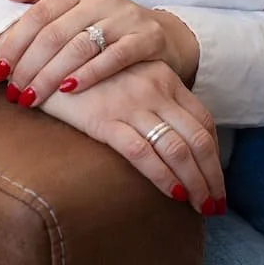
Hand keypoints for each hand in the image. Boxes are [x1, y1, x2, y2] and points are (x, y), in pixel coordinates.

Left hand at [0, 0, 199, 108]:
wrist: (160, 34)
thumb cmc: (105, 23)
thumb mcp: (73, 5)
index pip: (38, 13)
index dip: (16, 43)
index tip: (0, 71)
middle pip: (55, 33)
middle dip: (29, 66)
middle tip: (14, 93)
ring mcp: (126, 16)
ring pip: (80, 47)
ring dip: (51, 76)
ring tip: (33, 97)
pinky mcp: (147, 36)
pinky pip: (114, 57)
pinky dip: (89, 74)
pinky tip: (69, 90)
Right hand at [40, 60, 225, 215]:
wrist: (47, 56)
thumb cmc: (90, 72)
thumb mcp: (129, 76)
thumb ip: (151, 97)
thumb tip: (173, 135)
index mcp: (164, 77)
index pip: (203, 119)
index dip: (215, 154)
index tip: (216, 178)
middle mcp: (155, 89)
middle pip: (198, 139)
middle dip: (212, 177)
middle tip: (216, 205)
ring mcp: (132, 104)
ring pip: (178, 149)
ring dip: (196, 184)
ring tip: (201, 208)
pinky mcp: (106, 120)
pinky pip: (143, 153)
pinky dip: (162, 176)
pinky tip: (172, 195)